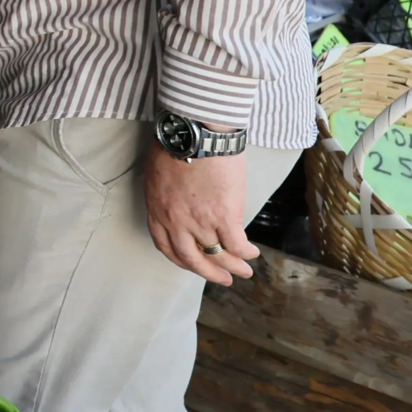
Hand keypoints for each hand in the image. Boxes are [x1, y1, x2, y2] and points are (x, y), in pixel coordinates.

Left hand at [144, 144, 259, 285]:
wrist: (195, 132)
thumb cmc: (175, 144)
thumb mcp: (158, 176)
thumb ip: (167, 198)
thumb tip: (182, 207)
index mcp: (157, 212)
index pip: (167, 247)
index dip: (182, 260)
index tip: (193, 265)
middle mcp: (176, 222)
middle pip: (192, 258)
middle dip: (209, 272)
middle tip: (223, 280)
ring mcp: (200, 221)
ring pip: (217, 255)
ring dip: (233, 266)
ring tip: (244, 271)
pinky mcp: (224, 216)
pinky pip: (236, 244)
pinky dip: (245, 252)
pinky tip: (253, 253)